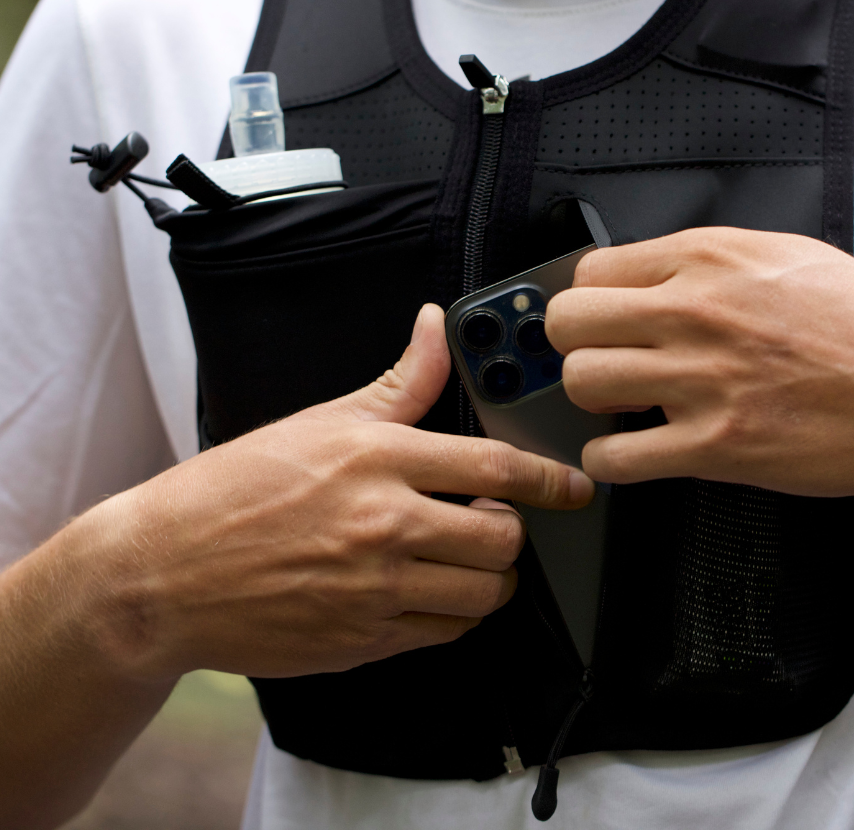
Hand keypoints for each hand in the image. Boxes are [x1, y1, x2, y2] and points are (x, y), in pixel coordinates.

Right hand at [76, 303, 592, 681]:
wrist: (164, 571)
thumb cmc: (237, 488)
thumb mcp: (322, 420)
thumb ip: (400, 381)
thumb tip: (435, 326)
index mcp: (378, 459)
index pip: (495, 467)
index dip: (551, 479)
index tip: (575, 486)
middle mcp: (383, 524)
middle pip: (501, 538)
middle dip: (513, 530)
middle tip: (496, 519)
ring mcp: (374, 589)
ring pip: (482, 594)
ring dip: (491, 577)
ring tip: (470, 558)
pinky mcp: (362, 639)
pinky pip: (444, 633)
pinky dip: (455, 615)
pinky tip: (434, 591)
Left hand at [545, 227, 853, 503]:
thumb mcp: (788, 256)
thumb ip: (710, 261)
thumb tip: (651, 274)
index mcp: (709, 259)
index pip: (591, 271)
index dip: (589, 299)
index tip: (600, 319)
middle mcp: (694, 313)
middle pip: (568, 323)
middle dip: (575, 345)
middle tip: (599, 359)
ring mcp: (702, 381)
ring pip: (581, 383)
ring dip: (591, 400)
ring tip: (621, 404)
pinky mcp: (715, 447)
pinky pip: (615, 456)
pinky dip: (611, 460)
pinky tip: (633, 452)